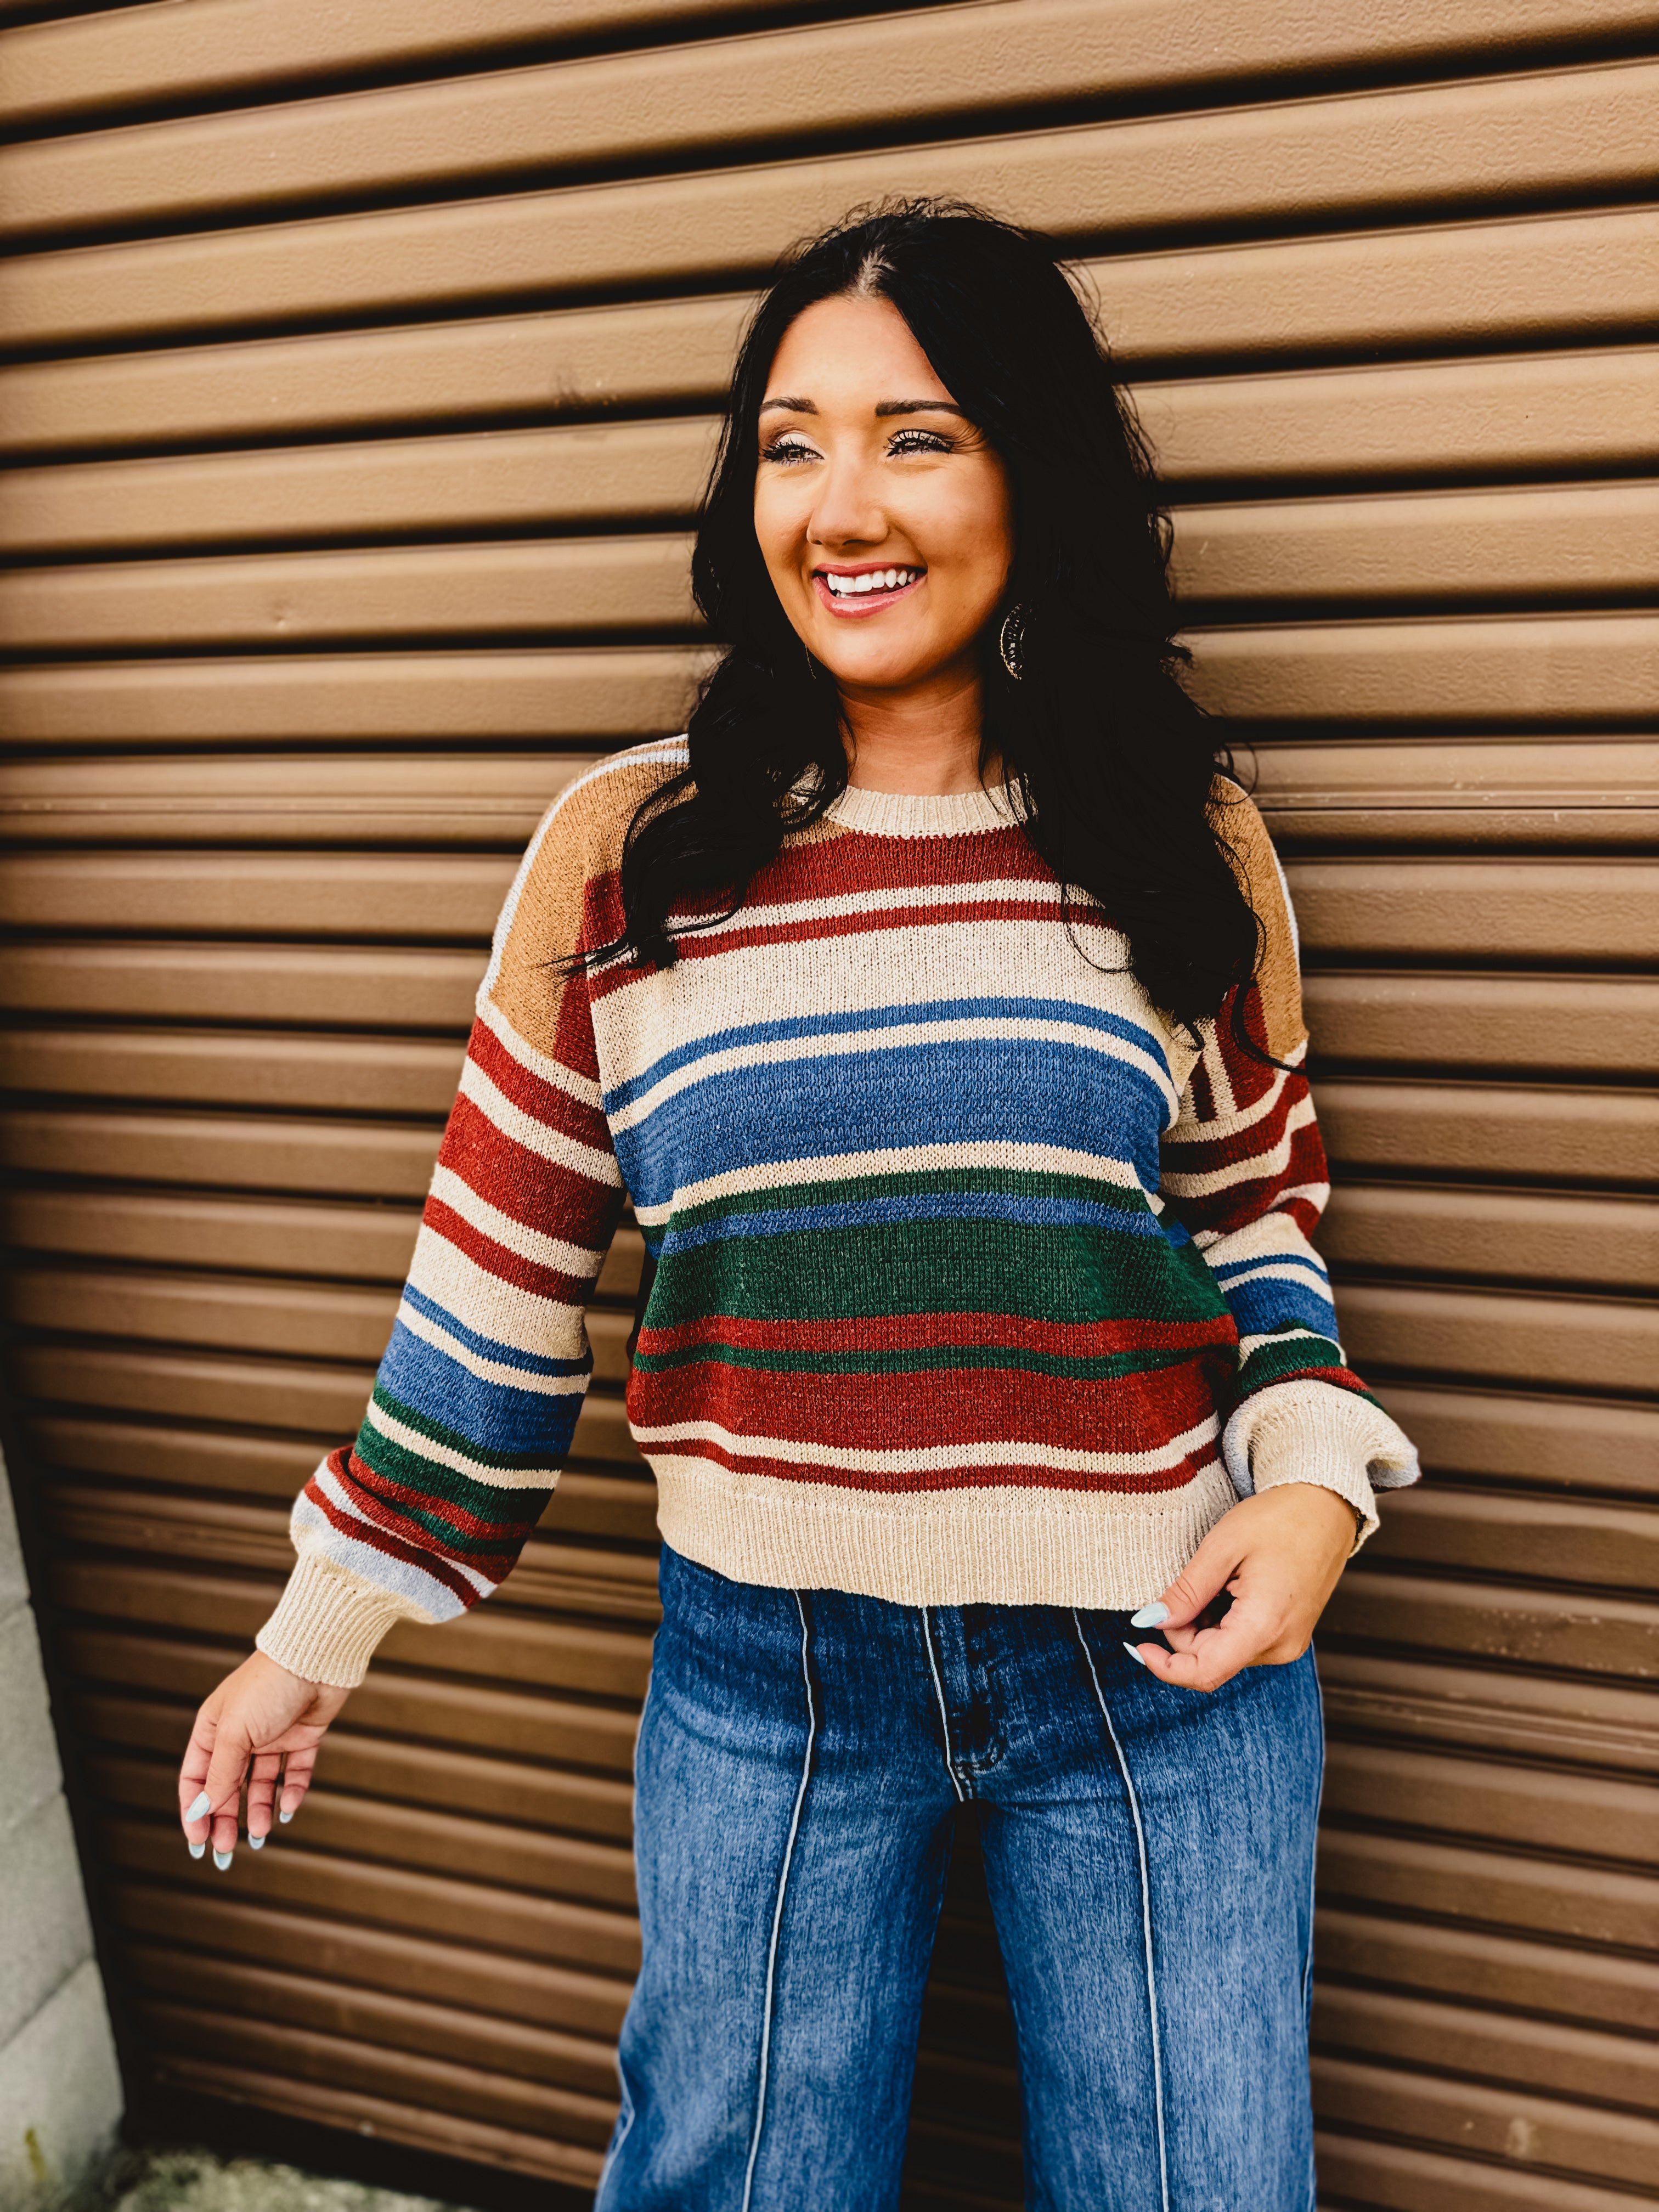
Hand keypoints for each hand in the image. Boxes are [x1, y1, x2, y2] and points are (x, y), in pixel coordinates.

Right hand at [178, 1650, 349, 1863]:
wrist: (318, 1657)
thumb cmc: (268, 1685)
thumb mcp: (235, 1733)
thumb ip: (220, 1773)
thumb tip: (203, 1809)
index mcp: (213, 1729)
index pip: (195, 1778)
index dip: (194, 1811)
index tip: (198, 1842)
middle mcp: (241, 1734)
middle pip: (228, 1786)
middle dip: (226, 1818)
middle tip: (227, 1849)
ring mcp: (272, 1735)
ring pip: (261, 1783)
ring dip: (259, 1809)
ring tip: (260, 1833)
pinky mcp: (302, 1735)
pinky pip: (294, 1771)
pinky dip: (291, 1791)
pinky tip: (288, 1808)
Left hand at [1125, 1483, 1357, 1693]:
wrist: (1327, 1507)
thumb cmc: (1280, 1519)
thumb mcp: (1222, 1547)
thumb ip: (1186, 1592)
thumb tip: (1151, 1621)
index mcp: (1264, 1626)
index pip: (1205, 1672)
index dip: (1164, 1666)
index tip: (1137, 1643)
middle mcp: (1281, 1646)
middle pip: (1210, 1661)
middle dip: (1182, 1632)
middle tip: (1184, 1585)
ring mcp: (1288, 1643)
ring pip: (1223, 1653)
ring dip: (1202, 1625)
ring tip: (1217, 1578)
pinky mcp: (1288, 1635)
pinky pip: (1242, 1642)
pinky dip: (1221, 1622)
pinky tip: (1229, 1587)